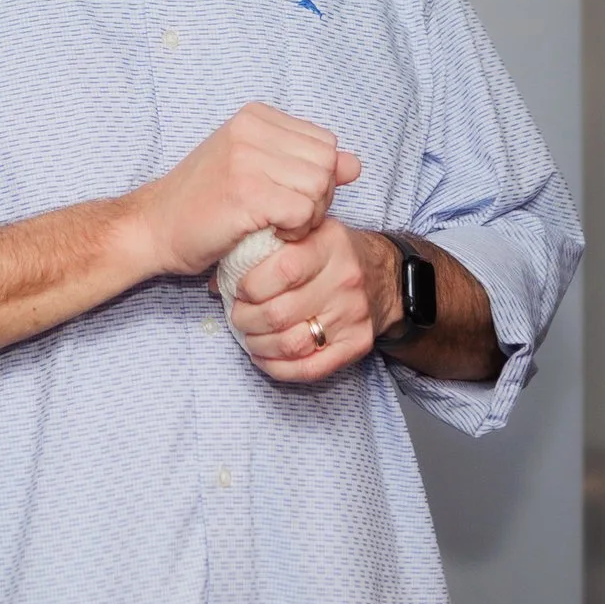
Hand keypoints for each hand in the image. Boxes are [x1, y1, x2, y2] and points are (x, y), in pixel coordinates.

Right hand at [129, 104, 360, 278]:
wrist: (154, 227)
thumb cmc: (204, 203)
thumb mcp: (257, 171)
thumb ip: (304, 164)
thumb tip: (355, 165)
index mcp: (254, 116)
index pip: (325, 142)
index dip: (316, 177)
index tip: (283, 194)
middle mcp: (250, 129)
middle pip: (327, 163)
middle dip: (317, 197)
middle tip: (282, 214)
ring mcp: (246, 158)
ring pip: (319, 187)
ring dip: (307, 216)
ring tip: (274, 223)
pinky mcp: (246, 193)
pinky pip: (304, 211)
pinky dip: (295, 230)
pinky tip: (269, 232)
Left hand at [227, 221, 397, 383]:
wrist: (386, 277)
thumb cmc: (331, 254)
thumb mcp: (305, 234)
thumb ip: (263, 249)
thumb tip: (218, 282)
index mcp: (327, 244)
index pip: (282, 271)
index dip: (250, 287)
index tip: (240, 290)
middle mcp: (344, 280)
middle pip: (280, 313)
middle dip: (246, 320)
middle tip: (238, 316)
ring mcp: (352, 315)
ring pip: (292, 344)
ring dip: (259, 345)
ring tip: (250, 336)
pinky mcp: (357, 344)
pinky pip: (311, 369)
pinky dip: (279, 368)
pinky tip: (265, 357)